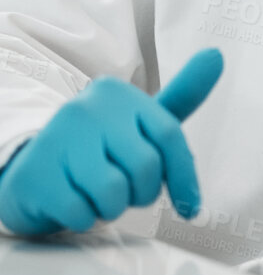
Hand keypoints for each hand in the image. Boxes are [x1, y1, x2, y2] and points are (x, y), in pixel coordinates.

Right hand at [0, 49, 223, 235]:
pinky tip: (74, 202)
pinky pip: (80, 212)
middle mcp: (86, 109)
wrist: (35, 168)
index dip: (185, 176)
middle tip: (128, 192)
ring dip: (112, 208)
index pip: (169, 136)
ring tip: (99, 196)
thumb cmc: (100, 146)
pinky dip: (84, 218)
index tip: (192, 207)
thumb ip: (181, 96)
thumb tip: (216, 56)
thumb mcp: (140, 120)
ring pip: (113, 192)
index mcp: (117, 94)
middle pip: (145, 166)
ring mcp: (57, 138)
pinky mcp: (36, 173)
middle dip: (143, 193)